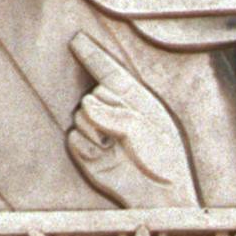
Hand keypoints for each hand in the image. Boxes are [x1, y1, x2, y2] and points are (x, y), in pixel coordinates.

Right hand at [67, 33, 198, 208]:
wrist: (158, 194)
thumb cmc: (161, 159)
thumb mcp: (146, 129)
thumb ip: (116, 114)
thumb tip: (85, 106)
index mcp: (135, 99)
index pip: (110, 72)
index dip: (93, 56)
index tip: (77, 40)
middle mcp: (113, 110)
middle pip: (93, 93)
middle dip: (108, 111)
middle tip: (127, 134)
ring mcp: (97, 129)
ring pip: (81, 115)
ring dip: (98, 131)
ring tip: (116, 147)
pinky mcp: (85, 150)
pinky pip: (74, 138)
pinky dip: (88, 148)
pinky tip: (104, 157)